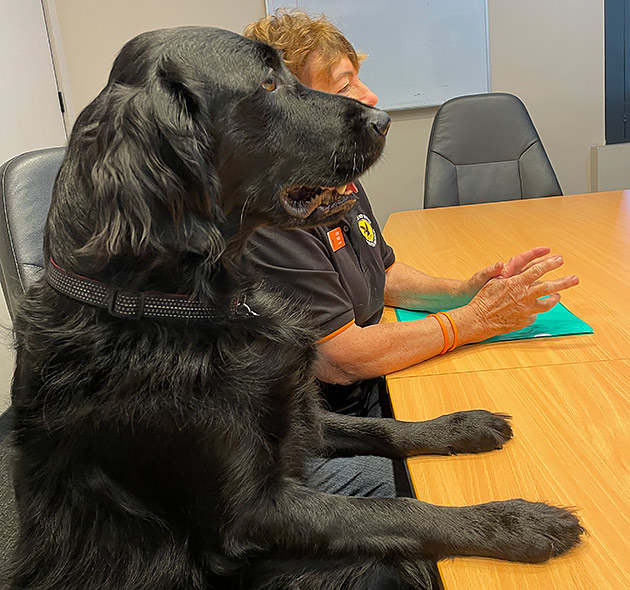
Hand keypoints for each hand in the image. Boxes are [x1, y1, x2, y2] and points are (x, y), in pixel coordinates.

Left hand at [462, 247, 552, 301]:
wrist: (468, 298)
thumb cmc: (472, 287)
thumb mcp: (480, 278)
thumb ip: (490, 271)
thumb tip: (499, 264)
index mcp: (504, 270)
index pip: (521, 259)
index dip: (534, 254)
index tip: (547, 250)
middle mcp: (510, 277)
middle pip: (531, 267)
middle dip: (545, 263)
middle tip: (560, 259)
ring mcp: (512, 286)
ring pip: (532, 280)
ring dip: (544, 278)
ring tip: (559, 276)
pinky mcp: (512, 296)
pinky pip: (527, 293)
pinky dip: (537, 293)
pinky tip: (548, 295)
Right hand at [464, 254, 578, 341]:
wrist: (478, 320)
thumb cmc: (483, 299)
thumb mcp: (492, 282)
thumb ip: (505, 274)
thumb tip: (507, 264)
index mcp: (516, 283)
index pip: (537, 270)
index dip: (550, 264)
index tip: (559, 260)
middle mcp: (524, 295)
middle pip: (549, 287)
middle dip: (564, 282)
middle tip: (575, 279)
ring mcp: (526, 309)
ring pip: (547, 303)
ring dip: (555, 299)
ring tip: (559, 295)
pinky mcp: (524, 320)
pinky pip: (535, 314)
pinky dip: (535, 311)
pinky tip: (536, 309)